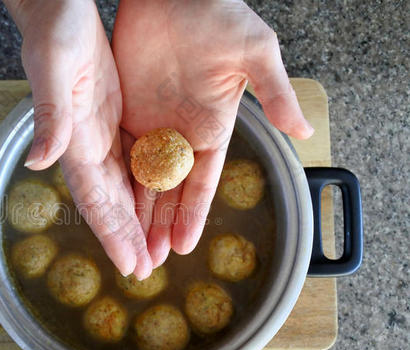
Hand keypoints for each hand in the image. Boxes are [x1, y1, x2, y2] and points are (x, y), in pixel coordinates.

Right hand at [4, 0, 151, 276]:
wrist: (61, 6)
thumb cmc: (54, 29)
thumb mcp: (54, 66)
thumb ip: (50, 114)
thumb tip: (39, 161)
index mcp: (73, 138)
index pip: (93, 198)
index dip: (110, 233)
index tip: (128, 263)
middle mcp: (86, 143)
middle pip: (109, 201)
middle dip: (126, 237)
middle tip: (145, 270)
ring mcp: (101, 132)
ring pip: (122, 186)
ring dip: (136, 219)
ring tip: (153, 249)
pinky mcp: (114, 118)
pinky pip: (132, 161)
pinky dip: (142, 186)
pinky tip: (154, 203)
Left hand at [113, 0, 313, 267]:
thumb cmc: (218, 15)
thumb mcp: (255, 53)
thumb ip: (275, 93)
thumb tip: (305, 130)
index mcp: (213, 128)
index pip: (202, 181)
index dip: (193, 213)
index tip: (183, 244)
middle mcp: (182, 134)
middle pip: (169, 190)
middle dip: (160, 224)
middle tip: (150, 260)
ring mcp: (152, 125)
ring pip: (141, 179)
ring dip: (136, 211)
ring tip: (129, 244)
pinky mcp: (126, 112)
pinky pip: (119, 153)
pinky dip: (115, 181)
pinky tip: (109, 205)